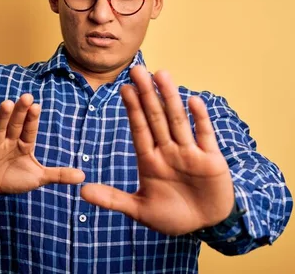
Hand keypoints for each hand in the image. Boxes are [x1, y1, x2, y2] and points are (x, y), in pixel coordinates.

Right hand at [0, 93, 84, 194]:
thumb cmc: (13, 179)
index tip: (37, 105)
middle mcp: (9, 141)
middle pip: (15, 124)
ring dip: (2, 117)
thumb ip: (59, 175)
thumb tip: (82, 176)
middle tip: (26, 96)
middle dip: (20, 111)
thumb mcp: (38, 178)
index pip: (29, 130)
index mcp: (23, 144)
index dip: (32, 119)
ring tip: (7, 103)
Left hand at [81, 66, 234, 235]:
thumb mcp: (140, 210)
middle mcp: (169, 151)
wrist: (207, 224)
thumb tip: (82, 191)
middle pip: (156, 118)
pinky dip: (200, 119)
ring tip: (162, 74)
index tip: (123, 88)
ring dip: (170, 98)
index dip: (132, 109)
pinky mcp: (212, 160)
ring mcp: (190, 153)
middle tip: (137, 70)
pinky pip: (205, 136)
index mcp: (150, 160)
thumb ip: (113, 199)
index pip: (139, 129)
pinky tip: (193, 100)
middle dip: (147, 95)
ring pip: (178, 121)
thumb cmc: (173, 216)